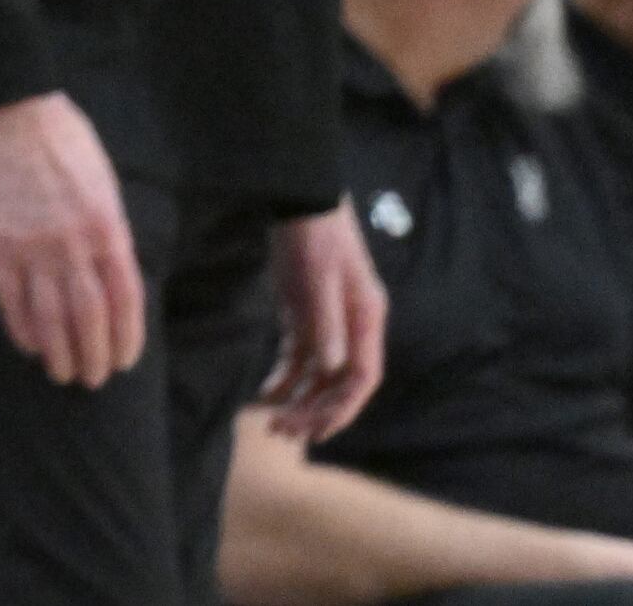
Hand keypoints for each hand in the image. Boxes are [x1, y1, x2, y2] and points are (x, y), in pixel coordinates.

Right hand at [0, 91, 143, 389]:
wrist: (12, 113)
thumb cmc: (65, 142)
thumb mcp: (105, 184)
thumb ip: (110, 230)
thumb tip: (111, 274)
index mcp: (108, 228)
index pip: (125, 299)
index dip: (126, 337)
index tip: (124, 362)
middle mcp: (75, 245)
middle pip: (90, 317)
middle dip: (94, 356)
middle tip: (93, 380)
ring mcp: (34, 247)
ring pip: (51, 316)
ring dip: (59, 352)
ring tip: (62, 374)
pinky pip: (11, 297)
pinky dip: (20, 326)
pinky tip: (27, 345)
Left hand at [258, 202, 386, 440]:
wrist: (299, 198)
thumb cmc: (313, 237)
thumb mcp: (317, 280)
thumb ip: (324, 324)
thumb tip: (332, 370)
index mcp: (366, 321)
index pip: (361, 379)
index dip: (342, 409)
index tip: (316, 432)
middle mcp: (353, 327)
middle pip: (340, 383)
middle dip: (316, 411)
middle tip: (283, 434)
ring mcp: (331, 322)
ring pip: (320, 374)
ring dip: (300, 400)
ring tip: (273, 424)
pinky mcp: (306, 314)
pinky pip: (301, 357)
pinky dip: (287, 377)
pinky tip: (267, 394)